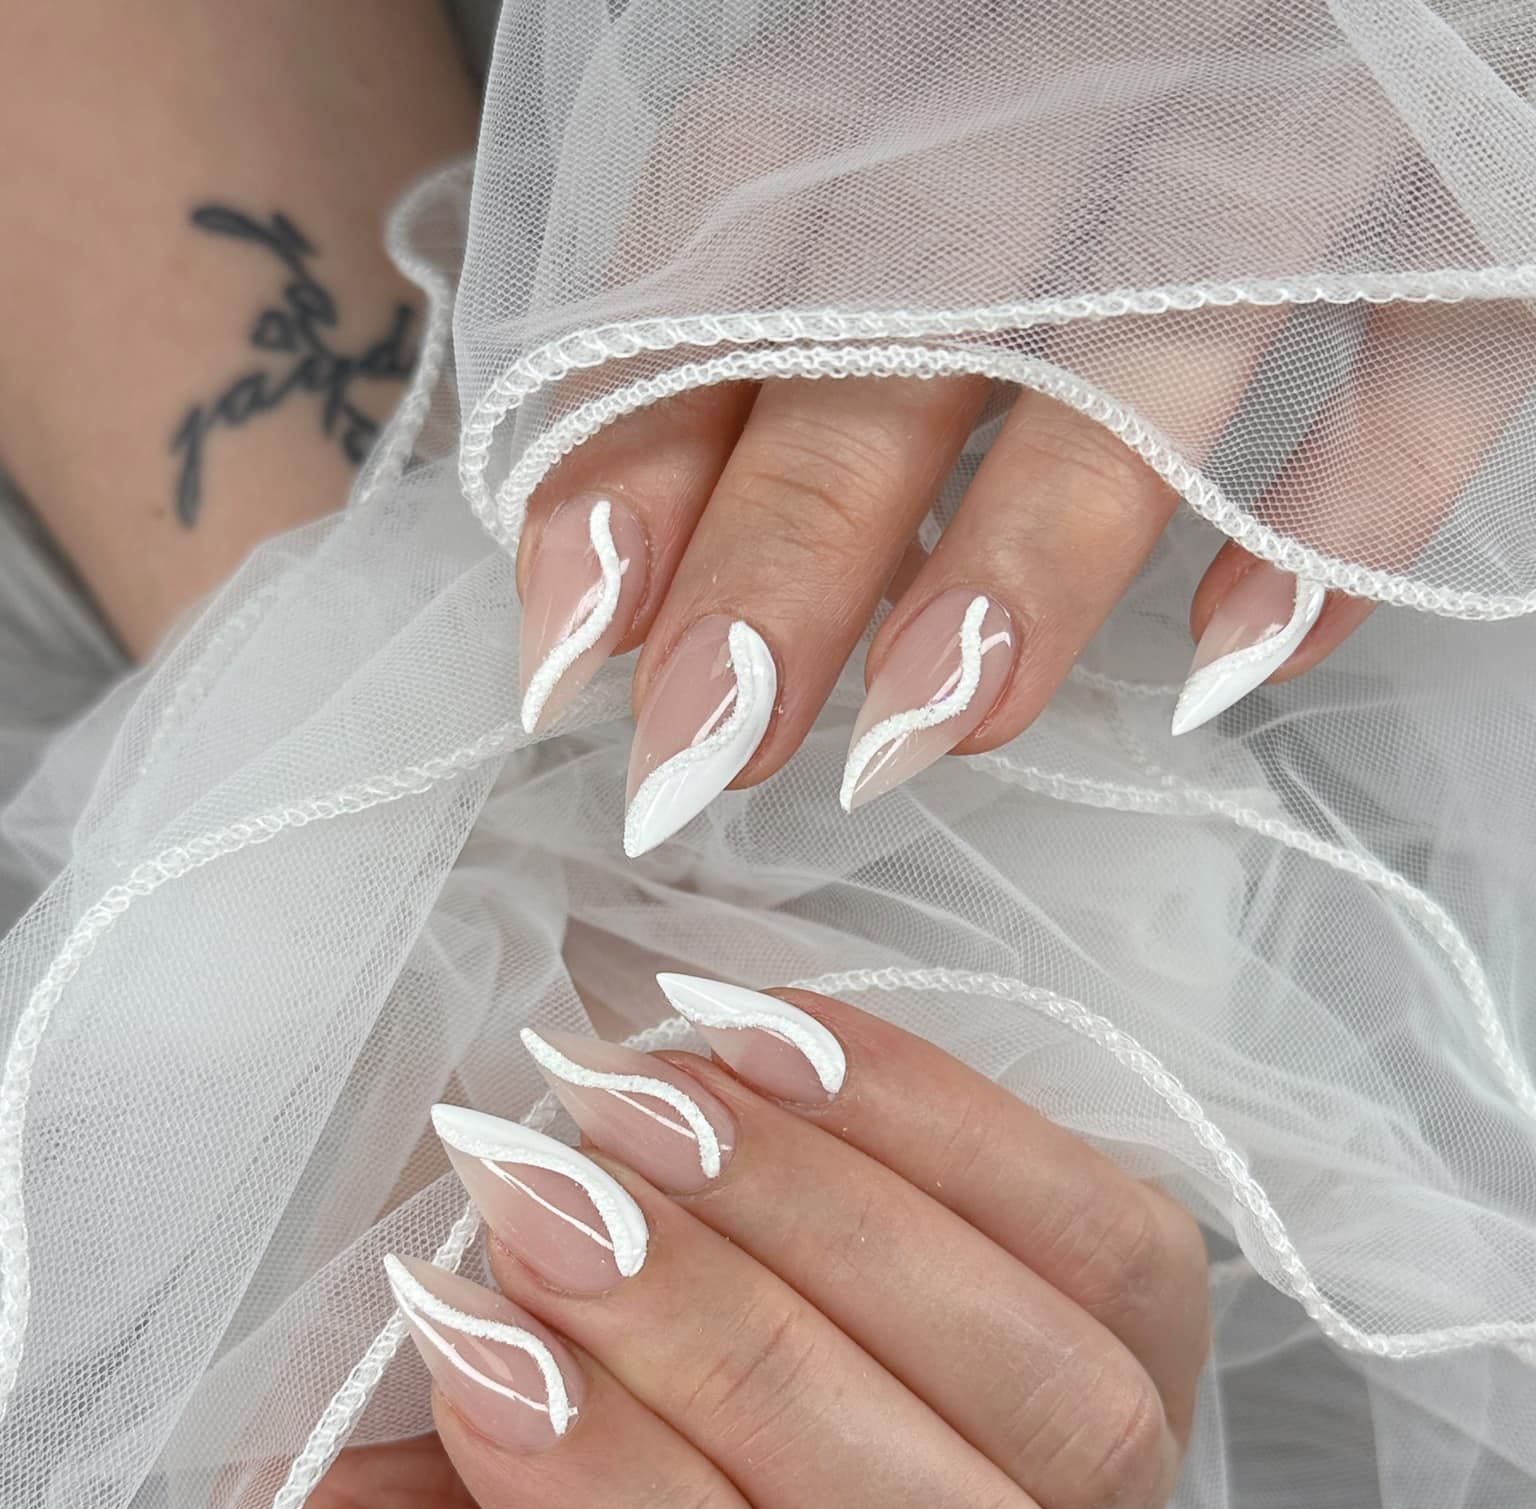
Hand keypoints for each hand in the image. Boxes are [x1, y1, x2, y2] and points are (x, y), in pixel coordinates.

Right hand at [218, 981, 1208, 1508]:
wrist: (559, 1184)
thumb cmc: (448, 1372)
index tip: (462, 1328)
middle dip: (734, 1362)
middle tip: (545, 1187)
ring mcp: (1088, 1498)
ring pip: (1069, 1420)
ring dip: (837, 1235)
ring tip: (644, 1102)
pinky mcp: (1144, 1323)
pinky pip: (1115, 1248)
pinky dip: (936, 1130)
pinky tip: (766, 1044)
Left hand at [509, 4, 1522, 834]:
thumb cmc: (1067, 112)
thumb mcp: (895, 180)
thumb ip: (759, 331)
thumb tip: (611, 581)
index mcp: (908, 71)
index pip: (730, 254)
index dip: (639, 449)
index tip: (569, 644)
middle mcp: (1071, 88)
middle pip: (902, 322)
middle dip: (791, 548)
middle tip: (703, 747)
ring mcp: (1272, 139)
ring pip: (1144, 343)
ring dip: (1032, 550)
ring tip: (929, 731)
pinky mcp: (1446, 199)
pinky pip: (1422, 352)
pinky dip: (1343, 514)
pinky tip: (1235, 660)